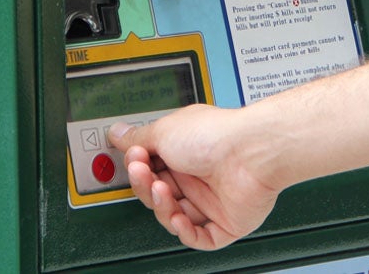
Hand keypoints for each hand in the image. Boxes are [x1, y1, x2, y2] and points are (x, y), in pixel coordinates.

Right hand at [108, 104, 280, 250]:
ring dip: (161, 207)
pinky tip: (177, 218)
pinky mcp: (226, 222)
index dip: (138, 166)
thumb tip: (118, 133)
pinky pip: (199, 237)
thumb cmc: (215, 135)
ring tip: (161, 190)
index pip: (152, 168)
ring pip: (174, 216)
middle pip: (159, 193)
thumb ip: (139, 138)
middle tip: (141, 171)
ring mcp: (212, 200)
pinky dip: (184, 231)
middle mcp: (199, 175)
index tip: (132, 158)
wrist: (250, 151)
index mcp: (185, 151)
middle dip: (145, 185)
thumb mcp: (165, 130)